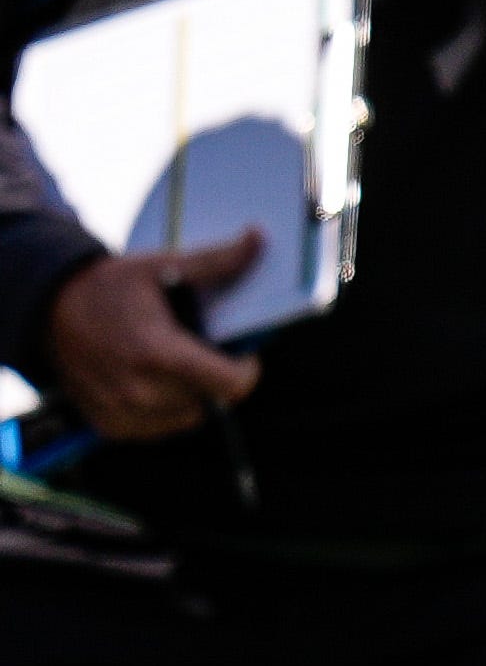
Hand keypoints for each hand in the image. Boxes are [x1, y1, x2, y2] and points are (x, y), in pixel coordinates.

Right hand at [43, 232, 262, 439]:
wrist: (48, 309)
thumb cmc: (109, 286)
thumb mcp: (163, 266)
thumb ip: (217, 260)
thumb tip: (257, 237)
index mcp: (158, 353)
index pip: (230, 385)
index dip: (246, 369)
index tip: (242, 353)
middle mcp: (139, 391)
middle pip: (210, 398)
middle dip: (215, 374)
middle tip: (201, 347)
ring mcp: (121, 412)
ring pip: (187, 416)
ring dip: (191, 394)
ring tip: (175, 361)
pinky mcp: (108, 424)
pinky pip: (158, 428)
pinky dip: (165, 409)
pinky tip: (154, 379)